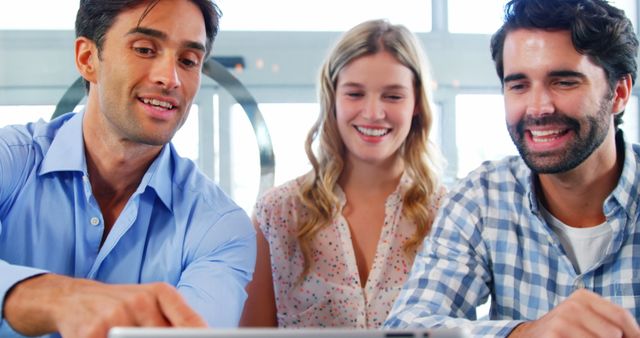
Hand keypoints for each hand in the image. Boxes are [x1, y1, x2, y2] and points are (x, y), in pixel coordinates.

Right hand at [3, 274, 205, 337]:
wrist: (73, 298)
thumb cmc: (120, 304)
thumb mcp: (150, 301)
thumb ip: (173, 318)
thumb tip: (200, 332)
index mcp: (160, 293)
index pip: (188, 321)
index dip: (197, 333)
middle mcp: (139, 301)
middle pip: (164, 337)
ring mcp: (115, 317)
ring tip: (126, 335)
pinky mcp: (91, 333)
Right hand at [508, 289, 639, 337]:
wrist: (530, 336)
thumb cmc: (565, 331)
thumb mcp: (586, 319)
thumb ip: (611, 322)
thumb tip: (638, 336)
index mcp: (583, 297)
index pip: (621, 316)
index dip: (633, 333)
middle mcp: (573, 305)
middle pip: (614, 333)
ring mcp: (562, 319)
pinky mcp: (555, 333)